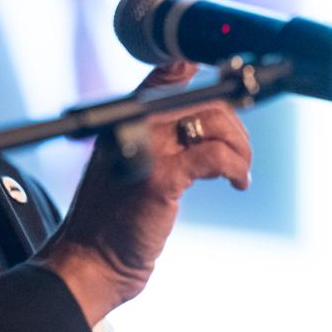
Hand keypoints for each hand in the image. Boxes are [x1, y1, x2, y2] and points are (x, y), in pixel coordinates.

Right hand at [33, 61, 251, 324]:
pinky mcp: (161, 178)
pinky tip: (238, 182)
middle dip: (233, 123)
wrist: (91, 259)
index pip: (169, 73)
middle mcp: (131, 122)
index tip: (228, 93)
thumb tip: (199, 113)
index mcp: (123, 115)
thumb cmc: (112, 216)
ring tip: (239, 171)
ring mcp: (146, 147)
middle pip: (202, 96)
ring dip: (240, 146)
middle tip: (239, 153)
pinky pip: (214, 156)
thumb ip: (154, 134)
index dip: (204, 75)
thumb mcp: (126, 161)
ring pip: (214, 120)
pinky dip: (236, 167)